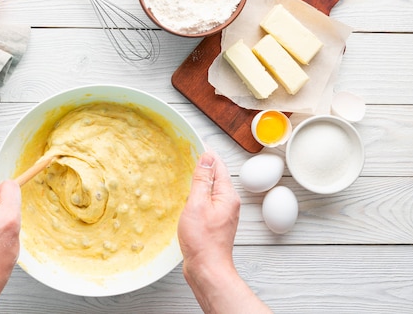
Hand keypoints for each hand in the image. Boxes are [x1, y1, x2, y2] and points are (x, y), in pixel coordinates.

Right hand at [178, 150, 270, 313]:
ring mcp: (222, 214)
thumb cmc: (202, 240)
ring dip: (199, 180)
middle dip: (202, 164)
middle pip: (216, 176)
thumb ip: (202, 180)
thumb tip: (206, 158)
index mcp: (227, 195)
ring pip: (211, 189)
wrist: (207, 269)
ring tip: (184, 171)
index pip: (218, 165)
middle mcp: (228, 203)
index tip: (193, 142)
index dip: (206, 153)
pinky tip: (186, 197)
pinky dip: (197, 195)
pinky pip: (207, 201)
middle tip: (185, 153)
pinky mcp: (215, 223)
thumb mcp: (197, 204)